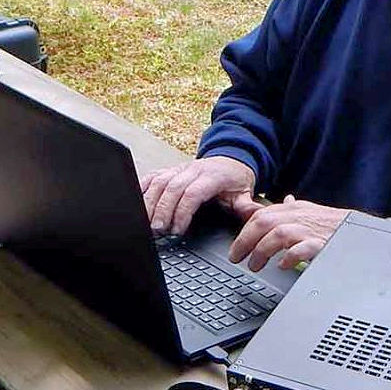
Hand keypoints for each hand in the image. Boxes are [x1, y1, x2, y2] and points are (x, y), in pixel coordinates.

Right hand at [140, 156, 258, 236]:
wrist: (231, 158)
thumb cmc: (235, 179)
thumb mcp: (246, 192)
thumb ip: (247, 206)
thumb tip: (254, 215)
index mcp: (211, 177)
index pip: (192, 194)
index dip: (182, 212)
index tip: (177, 230)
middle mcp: (192, 170)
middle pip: (171, 188)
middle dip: (162, 210)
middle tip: (157, 230)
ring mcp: (179, 169)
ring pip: (159, 182)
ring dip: (150, 202)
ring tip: (145, 222)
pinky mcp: (170, 170)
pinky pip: (153, 176)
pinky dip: (142, 188)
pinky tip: (136, 202)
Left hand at [229, 196, 347, 271]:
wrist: (362, 230)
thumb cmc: (336, 224)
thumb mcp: (314, 211)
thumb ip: (296, 208)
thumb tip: (286, 200)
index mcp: (294, 210)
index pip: (261, 215)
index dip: (244, 231)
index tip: (237, 248)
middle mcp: (300, 217)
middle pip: (264, 222)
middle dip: (246, 241)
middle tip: (238, 258)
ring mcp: (311, 230)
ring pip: (278, 234)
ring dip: (262, 250)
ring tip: (256, 265)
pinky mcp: (323, 244)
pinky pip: (302, 248)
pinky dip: (290, 257)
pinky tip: (283, 265)